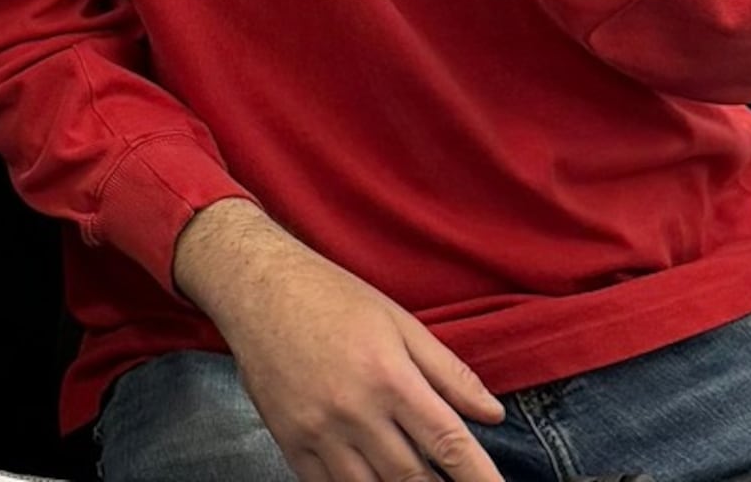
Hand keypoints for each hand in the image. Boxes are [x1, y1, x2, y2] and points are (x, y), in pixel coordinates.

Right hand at [169, 203, 502, 481]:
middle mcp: (355, 411)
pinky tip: (371, 479)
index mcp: (390, 378)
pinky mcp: (289, 440)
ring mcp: (318, 431)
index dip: (479, 476)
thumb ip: (449, 372)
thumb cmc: (333, 298)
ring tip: (415, 481)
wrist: (257, 288)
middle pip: (413, 477)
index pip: (449, 444)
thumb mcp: (400, 323)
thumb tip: (493, 414)